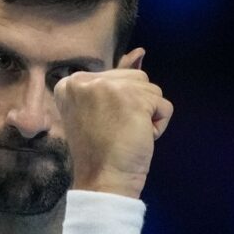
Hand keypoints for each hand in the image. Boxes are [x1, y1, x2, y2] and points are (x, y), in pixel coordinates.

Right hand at [54, 48, 173, 198]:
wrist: (102, 180)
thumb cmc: (100, 151)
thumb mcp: (99, 110)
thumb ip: (116, 80)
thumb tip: (140, 52)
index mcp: (70, 83)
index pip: (114, 78)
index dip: (119, 105)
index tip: (104, 126)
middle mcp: (85, 79)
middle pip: (135, 78)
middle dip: (135, 106)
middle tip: (116, 131)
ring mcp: (109, 88)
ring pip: (151, 89)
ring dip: (147, 114)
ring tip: (127, 134)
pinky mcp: (133, 100)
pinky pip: (164, 105)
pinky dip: (159, 125)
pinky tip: (140, 138)